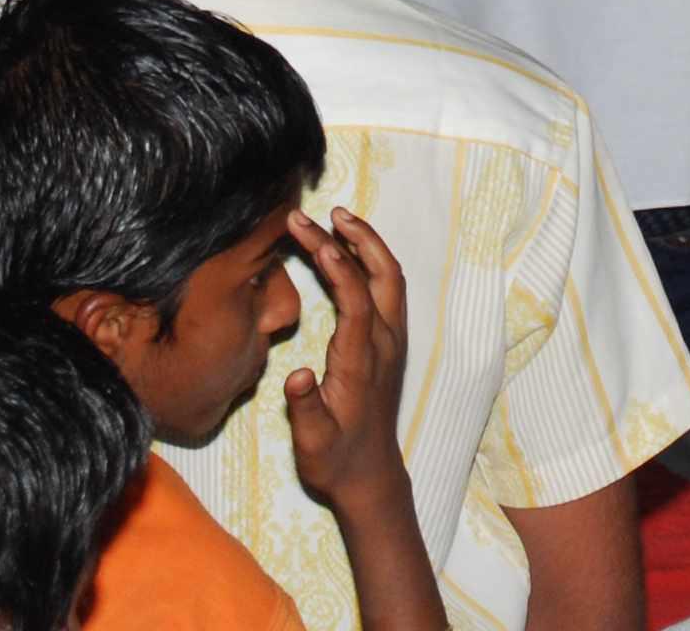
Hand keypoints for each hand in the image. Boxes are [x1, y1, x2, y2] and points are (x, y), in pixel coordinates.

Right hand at [280, 208, 412, 514]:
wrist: (370, 478)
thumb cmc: (335, 459)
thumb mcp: (313, 442)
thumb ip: (306, 408)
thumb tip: (298, 376)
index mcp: (362, 360)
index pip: (355, 296)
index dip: (336, 261)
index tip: (310, 231)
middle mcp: (384, 343)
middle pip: (382, 275)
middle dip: (356, 238)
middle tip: (321, 213)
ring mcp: (391, 342)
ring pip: (389, 278)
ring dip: (367, 244)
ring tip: (337, 219)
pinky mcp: (390, 344)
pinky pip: (386, 290)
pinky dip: (370, 261)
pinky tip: (349, 253)